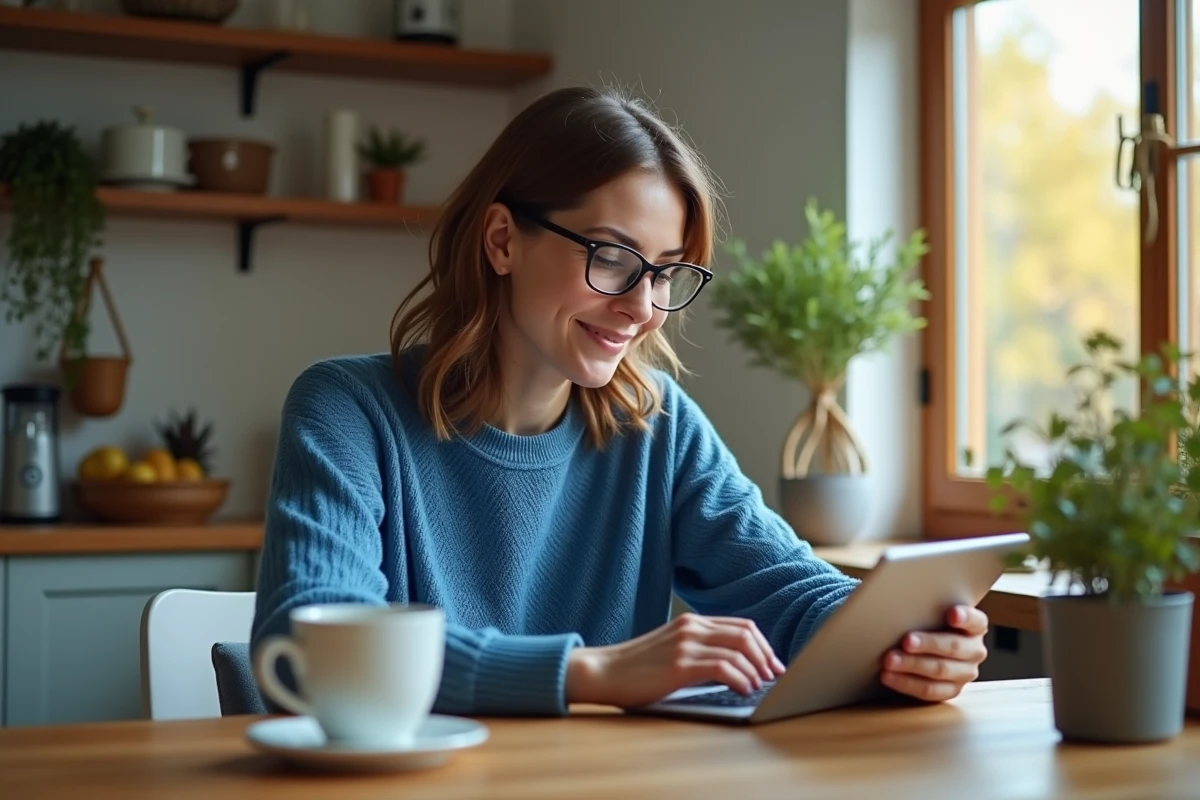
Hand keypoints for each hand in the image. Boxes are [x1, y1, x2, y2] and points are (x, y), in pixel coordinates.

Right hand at [565, 613, 786, 707]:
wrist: (603, 671)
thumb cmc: (636, 668)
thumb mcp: (671, 649)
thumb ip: (698, 649)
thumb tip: (734, 667)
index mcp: (691, 622)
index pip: (741, 625)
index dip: (763, 645)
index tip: (773, 663)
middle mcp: (691, 627)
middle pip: (745, 634)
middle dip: (766, 656)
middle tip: (775, 676)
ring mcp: (685, 644)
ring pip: (739, 650)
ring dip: (757, 670)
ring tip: (762, 685)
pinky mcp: (679, 664)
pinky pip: (723, 667)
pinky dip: (741, 679)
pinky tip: (744, 689)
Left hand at [880, 605, 988, 702]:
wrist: (931, 647)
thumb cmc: (930, 623)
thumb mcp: (934, 613)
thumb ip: (927, 608)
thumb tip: (898, 600)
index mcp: (976, 627)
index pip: (976, 621)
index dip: (965, 617)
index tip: (952, 614)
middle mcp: (974, 650)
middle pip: (953, 647)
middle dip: (927, 644)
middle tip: (906, 641)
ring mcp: (965, 673)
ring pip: (939, 670)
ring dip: (912, 665)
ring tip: (890, 661)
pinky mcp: (951, 690)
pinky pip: (929, 690)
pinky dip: (907, 684)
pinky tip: (889, 676)